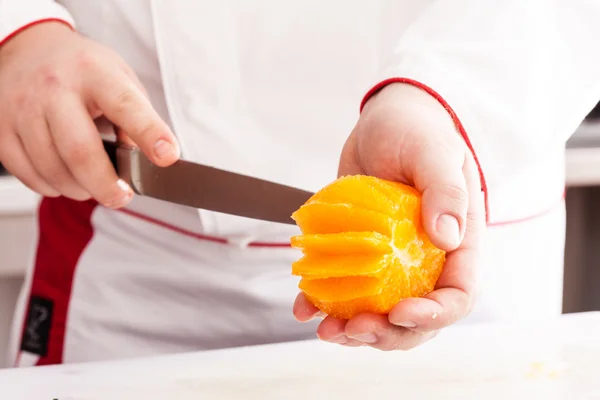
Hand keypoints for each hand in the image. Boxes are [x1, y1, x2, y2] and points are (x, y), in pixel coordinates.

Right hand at [0, 22, 179, 207]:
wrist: (29, 49)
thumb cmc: (84, 72)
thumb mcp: (120, 80)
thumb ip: (137, 118)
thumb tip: (149, 161)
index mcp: (94, 73)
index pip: (126, 105)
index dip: (149, 133)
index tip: (168, 157)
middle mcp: (55, 88)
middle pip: (80, 151)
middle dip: (106, 185)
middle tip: (121, 197)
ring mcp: (22, 107)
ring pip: (53, 169)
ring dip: (80, 189)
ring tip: (94, 185)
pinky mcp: (1, 127)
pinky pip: (29, 175)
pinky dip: (53, 186)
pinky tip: (66, 177)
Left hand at [294, 83, 484, 349]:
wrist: (384, 123)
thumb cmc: (418, 132)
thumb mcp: (435, 152)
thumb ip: (445, 191)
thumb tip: (448, 237)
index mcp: (457, 246)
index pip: (456, 295)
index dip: (433, 315)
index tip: (400, 313)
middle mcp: (424, 262)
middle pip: (415, 318)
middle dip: (387, 333)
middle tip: (355, 329)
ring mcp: (389, 263)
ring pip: (379, 313)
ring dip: (353, 330)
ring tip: (325, 329)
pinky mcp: (358, 255)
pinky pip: (344, 290)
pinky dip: (323, 304)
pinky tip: (303, 307)